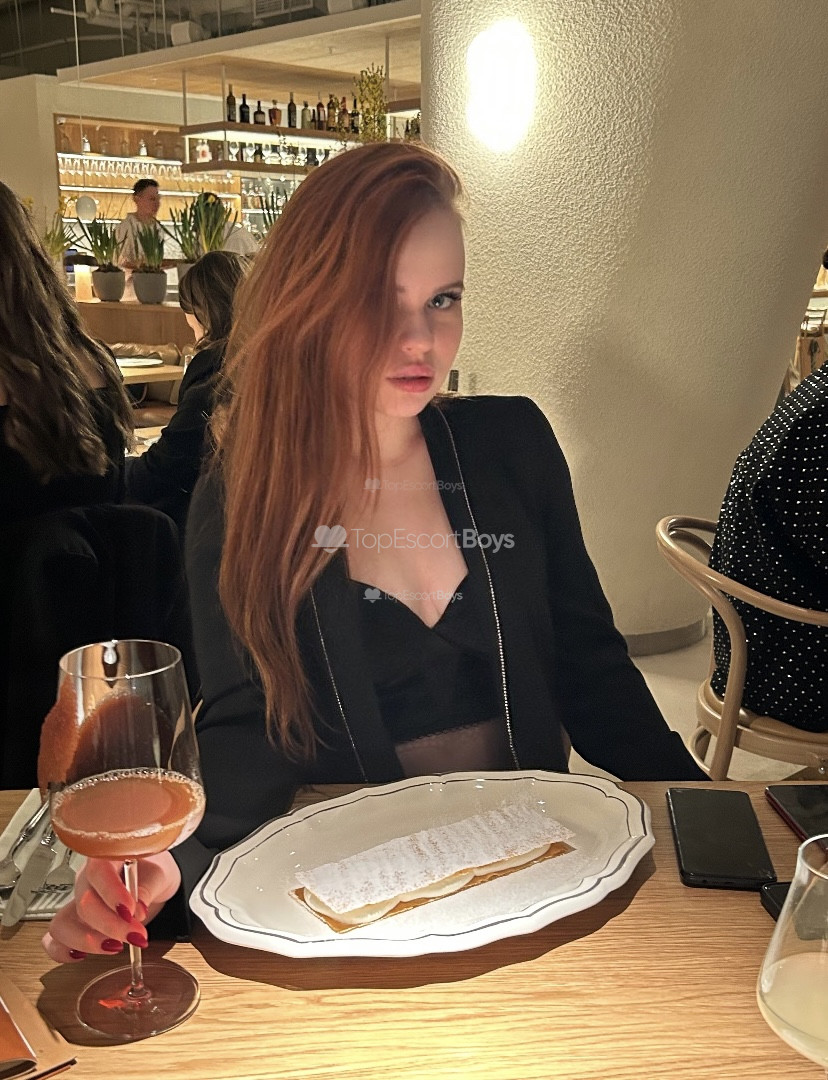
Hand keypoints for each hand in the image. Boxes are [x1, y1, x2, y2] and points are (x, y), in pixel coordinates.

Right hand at [41, 852, 180, 962]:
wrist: (150, 880)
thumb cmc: (152, 870)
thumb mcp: (159, 873)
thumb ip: (148, 888)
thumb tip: (138, 911)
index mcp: (106, 857)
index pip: (98, 871)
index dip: (112, 893)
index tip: (131, 912)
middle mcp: (86, 879)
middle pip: (84, 903)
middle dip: (111, 926)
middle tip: (137, 935)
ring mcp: (76, 902)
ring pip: (62, 924)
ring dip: (88, 941)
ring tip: (116, 946)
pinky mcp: (74, 924)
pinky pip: (54, 941)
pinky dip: (64, 951)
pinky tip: (85, 955)